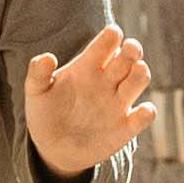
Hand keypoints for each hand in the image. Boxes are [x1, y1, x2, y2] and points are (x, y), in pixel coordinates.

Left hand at [24, 26, 156, 174]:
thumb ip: (38, 73)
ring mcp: (118, 103)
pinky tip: (142, 111)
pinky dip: (147, 112)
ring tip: (136, 71)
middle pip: (129, 56)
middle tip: (130, 49)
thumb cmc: (45, 113)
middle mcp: (107, 81)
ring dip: (142, 73)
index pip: (107, 43)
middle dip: (133, 49)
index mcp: (88, 66)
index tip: (113, 34)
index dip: (112, 35)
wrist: (52, 149)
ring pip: (140, 79)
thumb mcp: (36, 92)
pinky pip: (144, 116)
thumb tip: (47, 57)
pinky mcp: (125, 127)